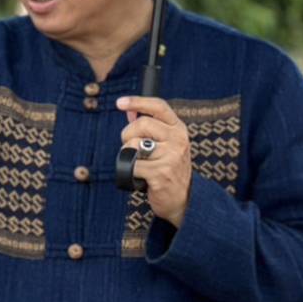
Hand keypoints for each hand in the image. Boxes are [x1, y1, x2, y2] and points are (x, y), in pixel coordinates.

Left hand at [116, 96, 192, 227]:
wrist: (182, 199)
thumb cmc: (168, 169)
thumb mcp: (165, 144)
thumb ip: (149, 126)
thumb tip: (129, 111)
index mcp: (178, 129)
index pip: (158, 107)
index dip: (138, 101)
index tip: (120, 103)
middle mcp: (178, 140)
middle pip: (141, 124)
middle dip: (127, 135)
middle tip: (131, 148)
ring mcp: (171, 157)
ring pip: (133, 145)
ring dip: (128, 155)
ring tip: (139, 164)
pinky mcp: (161, 173)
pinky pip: (132, 165)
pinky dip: (130, 172)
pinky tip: (141, 177)